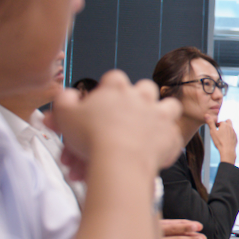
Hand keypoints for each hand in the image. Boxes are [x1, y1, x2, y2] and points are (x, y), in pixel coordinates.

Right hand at [48, 71, 181, 175]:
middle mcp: (142, 97)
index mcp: (117, 88)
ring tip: (151, 125)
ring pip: (170, 106)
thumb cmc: (91, 137)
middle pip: (145, 88)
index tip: (102, 99)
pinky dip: (167, 143)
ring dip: (162, 113)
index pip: (114, 77)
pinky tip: (157, 151)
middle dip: (137, 99)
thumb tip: (67, 94)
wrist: (119, 160)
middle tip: (125, 114)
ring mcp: (160, 116)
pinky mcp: (171, 137)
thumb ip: (63, 100)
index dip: (108, 88)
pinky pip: (174, 136)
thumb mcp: (64, 115)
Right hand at [206, 116, 237, 163]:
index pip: (221, 122)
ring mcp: (234, 133)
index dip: (217, 125)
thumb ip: (210, 123)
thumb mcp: (212, 132)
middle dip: (224, 124)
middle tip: (219, 130)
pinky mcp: (235, 138)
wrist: (227, 151)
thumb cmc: (219, 141)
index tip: (215, 129)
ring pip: (231, 128)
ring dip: (227, 130)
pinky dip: (229, 135)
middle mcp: (231, 127)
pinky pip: (232, 134)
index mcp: (225, 125)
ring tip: (222, 136)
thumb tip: (206, 115)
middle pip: (228, 121)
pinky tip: (225, 140)